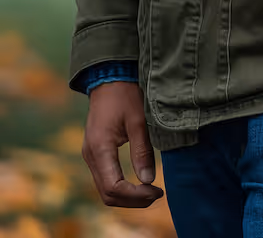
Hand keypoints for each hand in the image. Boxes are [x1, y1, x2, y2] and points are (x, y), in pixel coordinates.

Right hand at [82, 81, 163, 208]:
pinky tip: (139, 182)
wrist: (110, 77)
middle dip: (132, 200)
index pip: (114, 187)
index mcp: (100, 148)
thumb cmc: (126, 95)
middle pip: (107, 193)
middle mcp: (90, 156)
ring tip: (151, 191)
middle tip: (157, 195)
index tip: (157, 192)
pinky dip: (121, 186)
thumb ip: (142, 151)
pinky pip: (105, 178)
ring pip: (105, 188)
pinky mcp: (95, 152)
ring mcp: (90, 155)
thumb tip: (148, 180)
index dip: (135, 195)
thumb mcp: (138, 120)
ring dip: (127, 196)